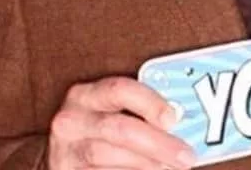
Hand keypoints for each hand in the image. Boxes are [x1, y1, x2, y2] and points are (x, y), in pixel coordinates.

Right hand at [47, 76, 195, 169]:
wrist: (65, 157)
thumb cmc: (99, 130)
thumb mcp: (112, 111)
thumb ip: (140, 111)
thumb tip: (182, 120)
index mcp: (85, 95)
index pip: (119, 89)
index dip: (149, 102)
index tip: (173, 118)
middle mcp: (71, 121)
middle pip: (119, 129)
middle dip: (158, 144)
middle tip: (185, 156)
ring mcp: (66, 151)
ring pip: (112, 158)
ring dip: (149, 165)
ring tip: (171, 167)